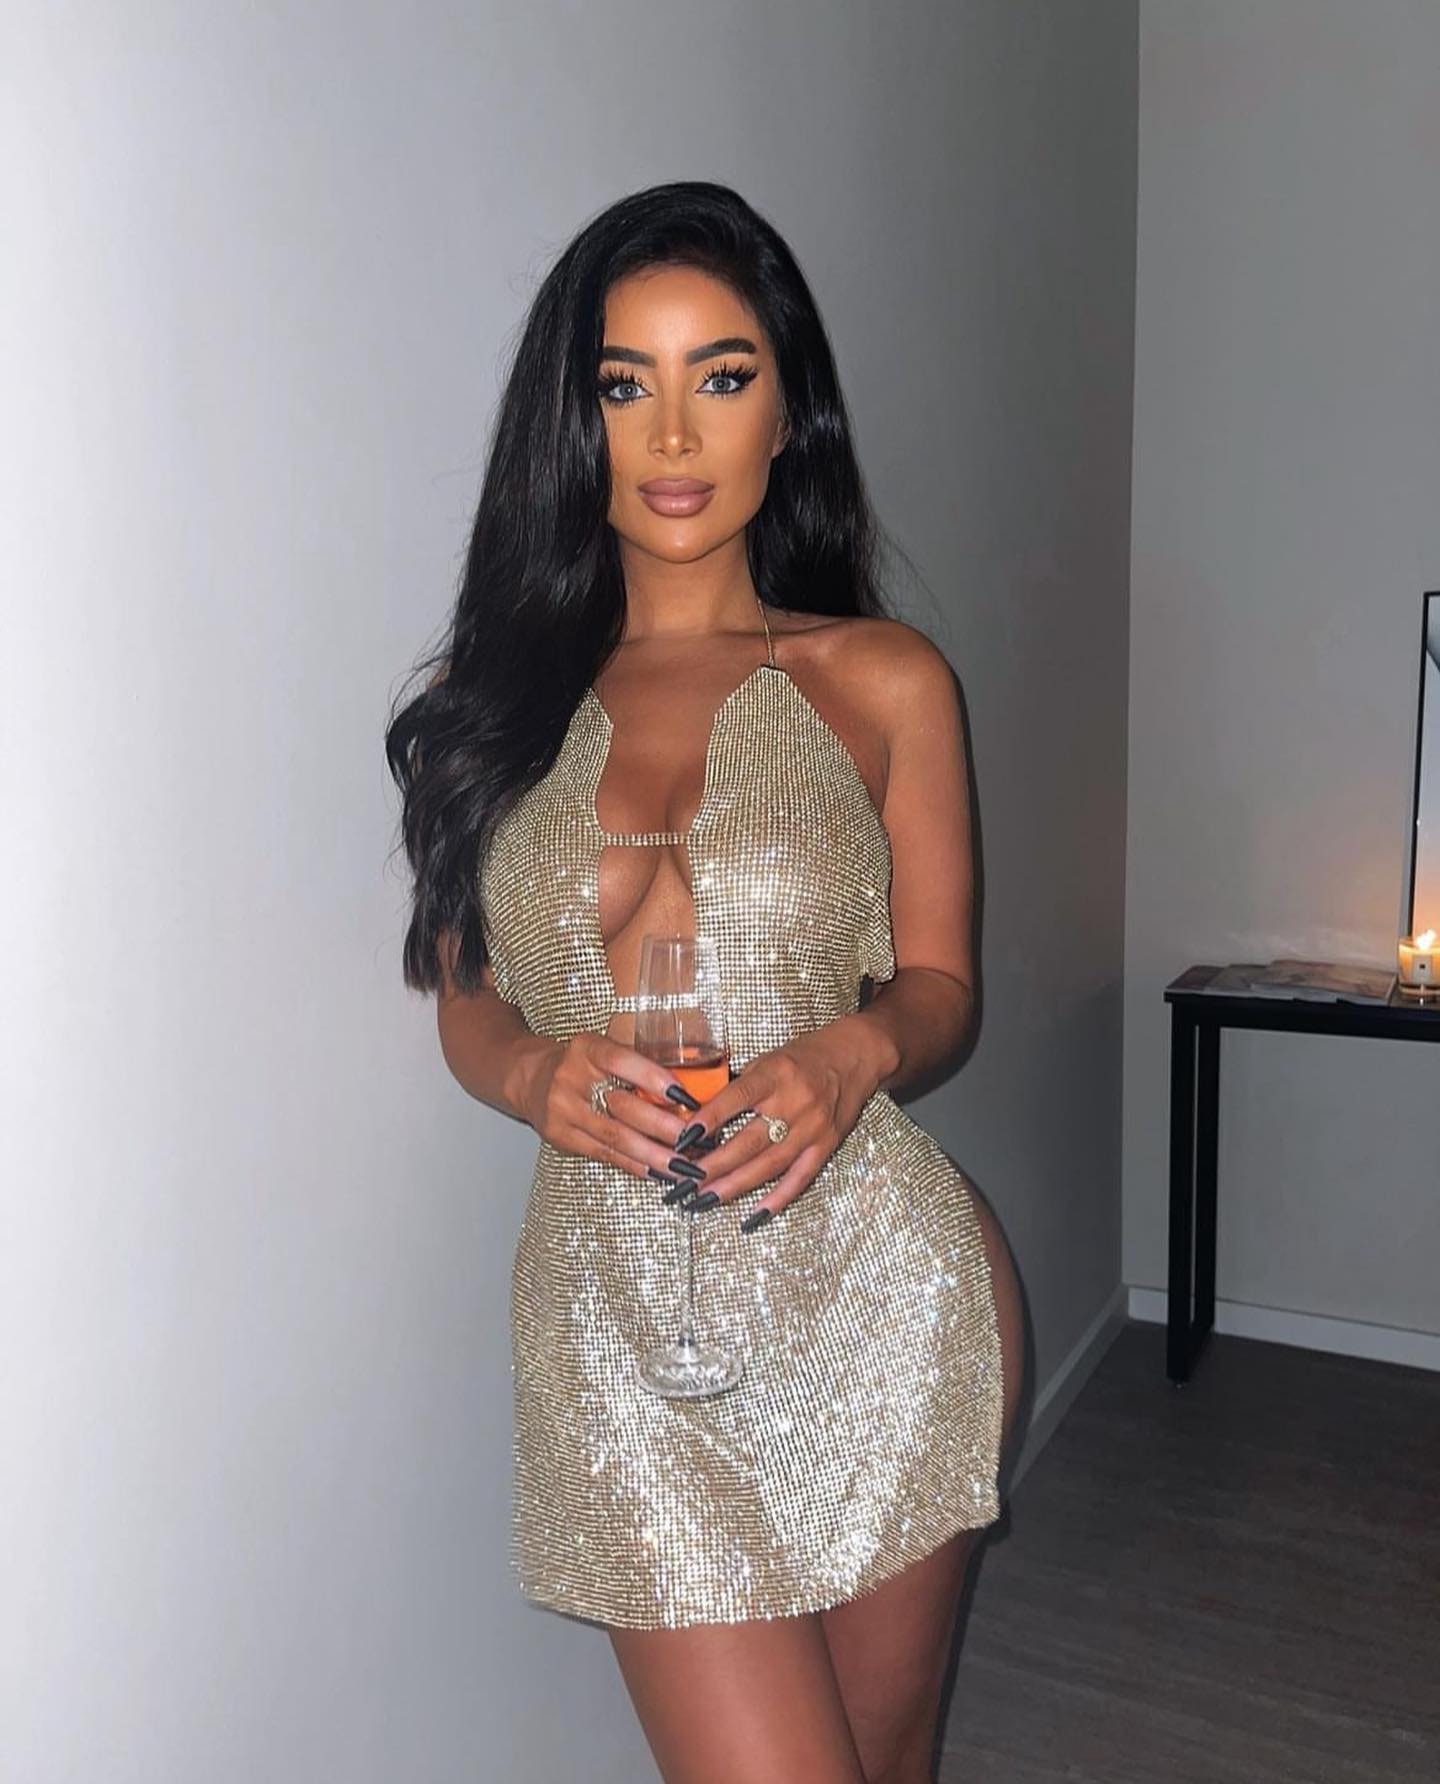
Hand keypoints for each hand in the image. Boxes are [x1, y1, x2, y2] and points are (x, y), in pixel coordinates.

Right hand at [514, 1032, 704, 1183]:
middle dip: (663, 1126)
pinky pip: (604, 1154)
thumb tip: (689, 1093)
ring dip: (654, 1154)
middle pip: (622, 1107)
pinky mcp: (560, 1136)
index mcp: (587, 1049)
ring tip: (683, 1165)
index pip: (622, 1061)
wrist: (532, 1077)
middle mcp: (571, 1078)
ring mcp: (563, 1110)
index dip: (654, 1079)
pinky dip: (634, 1164)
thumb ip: (638, 1065)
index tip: (686, 1096)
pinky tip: (657, 1170)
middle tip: (695, 1139)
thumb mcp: (604, 1050)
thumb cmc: (581, 1064)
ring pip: (615, 1137)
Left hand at [674, 1019, 886, 1228]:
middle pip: (750, 1140)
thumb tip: (700, 1117)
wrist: (854, 1057)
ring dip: (736, 1185)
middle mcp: (794, 1102)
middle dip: (715, 1164)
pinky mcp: (827, 1145)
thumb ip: (738, 1087)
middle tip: (686, 1181)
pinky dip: (777, 1198)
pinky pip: (800, 1177)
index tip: (684, 1138)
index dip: (710, 1119)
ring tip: (707, 1198)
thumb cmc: (804, 1057)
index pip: (737, 1098)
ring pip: (770, 1164)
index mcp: (775, 1074)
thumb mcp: (767, 1059)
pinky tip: (755, 1214)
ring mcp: (812, 1128)